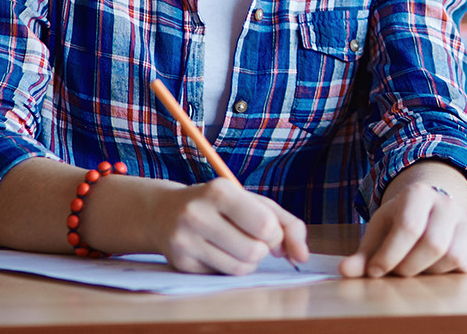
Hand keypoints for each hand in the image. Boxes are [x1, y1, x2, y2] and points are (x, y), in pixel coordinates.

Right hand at [152, 179, 308, 274]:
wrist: (164, 212)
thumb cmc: (219, 205)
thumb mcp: (253, 202)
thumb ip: (286, 224)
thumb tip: (302, 256)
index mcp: (219, 191)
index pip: (265, 226)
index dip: (275, 235)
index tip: (267, 230)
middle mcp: (197, 214)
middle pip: (254, 251)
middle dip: (262, 248)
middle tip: (250, 237)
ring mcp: (185, 240)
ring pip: (240, 268)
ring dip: (248, 261)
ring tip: (235, 245)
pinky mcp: (180, 263)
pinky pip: (222, 276)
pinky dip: (228, 267)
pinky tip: (216, 251)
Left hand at [340, 177, 466, 277]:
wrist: (432, 209)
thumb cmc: (401, 223)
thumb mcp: (380, 232)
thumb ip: (363, 254)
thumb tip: (345, 270)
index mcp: (417, 194)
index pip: (408, 226)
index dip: (390, 255)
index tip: (375, 271)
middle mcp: (446, 201)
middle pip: (434, 243)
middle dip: (410, 266)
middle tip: (397, 272)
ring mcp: (466, 217)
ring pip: (453, 256)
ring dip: (429, 272)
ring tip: (415, 268)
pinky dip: (449, 273)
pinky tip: (434, 267)